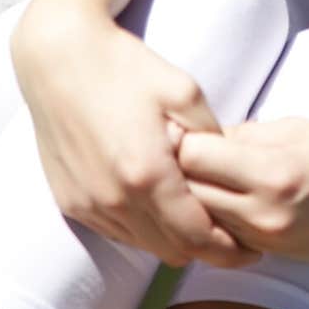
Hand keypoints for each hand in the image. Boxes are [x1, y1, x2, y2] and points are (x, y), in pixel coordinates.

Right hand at [10, 5, 260, 269]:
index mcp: (148, 174)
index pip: (197, 237)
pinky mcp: (70, 200)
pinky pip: (116, 231)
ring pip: (143, 245)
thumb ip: (211, 137)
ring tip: (195, 216)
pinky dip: (141, 227)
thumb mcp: (184, 91)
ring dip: (171, 238)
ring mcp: (88, 203)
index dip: (228, 249)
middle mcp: (115, 199)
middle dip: (205, 248)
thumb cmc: (125, 67)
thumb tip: (228, 168)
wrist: (58, 57)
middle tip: (229, 233)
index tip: (250, 248)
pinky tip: (156, 201)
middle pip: (172, 251)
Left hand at [177, 117, 308, 261]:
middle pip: (187, 190)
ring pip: (198, 217)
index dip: (183, 138)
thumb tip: (197, 135)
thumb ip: (245, 135)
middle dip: (178, 167)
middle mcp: (263, 210)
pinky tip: (224, 194)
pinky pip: (222, 232)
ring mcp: (264, 237)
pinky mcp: (268, 252)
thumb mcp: (297, 128)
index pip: (194, 156)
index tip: (185, 125)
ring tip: (203, 170)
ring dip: (192, 193)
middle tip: (182, 146)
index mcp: (272, 170)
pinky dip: (214, 214)